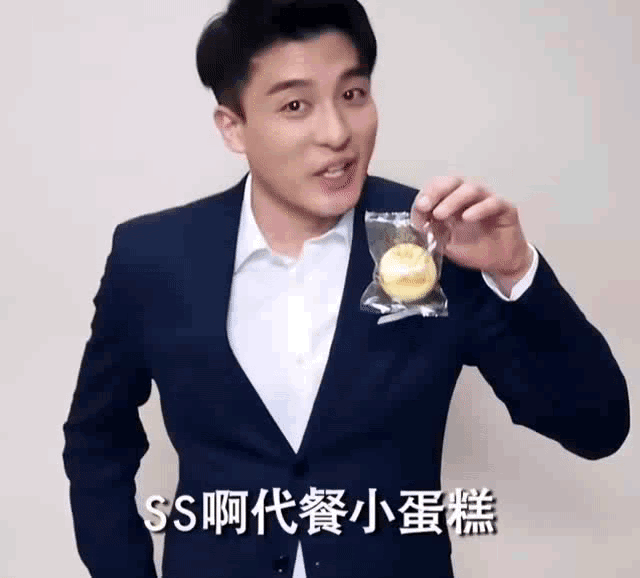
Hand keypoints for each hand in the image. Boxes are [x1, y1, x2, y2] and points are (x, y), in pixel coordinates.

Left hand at [410, 176, 532, 279]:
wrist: (499, 262)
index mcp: (452, 202)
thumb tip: (416, 223)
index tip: (418, 209)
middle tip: (424, 206)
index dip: (426, 195)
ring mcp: (487, 200)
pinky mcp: (505, 208)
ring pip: (471, 189)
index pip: (438, 187)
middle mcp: (469, 197)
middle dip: (436, 191)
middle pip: (453, 182)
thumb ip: (432, 232)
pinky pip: (493, 202)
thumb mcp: (445, 243)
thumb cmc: (472, 249)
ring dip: (453, 200)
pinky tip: (467, 217)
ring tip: (440, 214)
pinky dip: (479, 208)